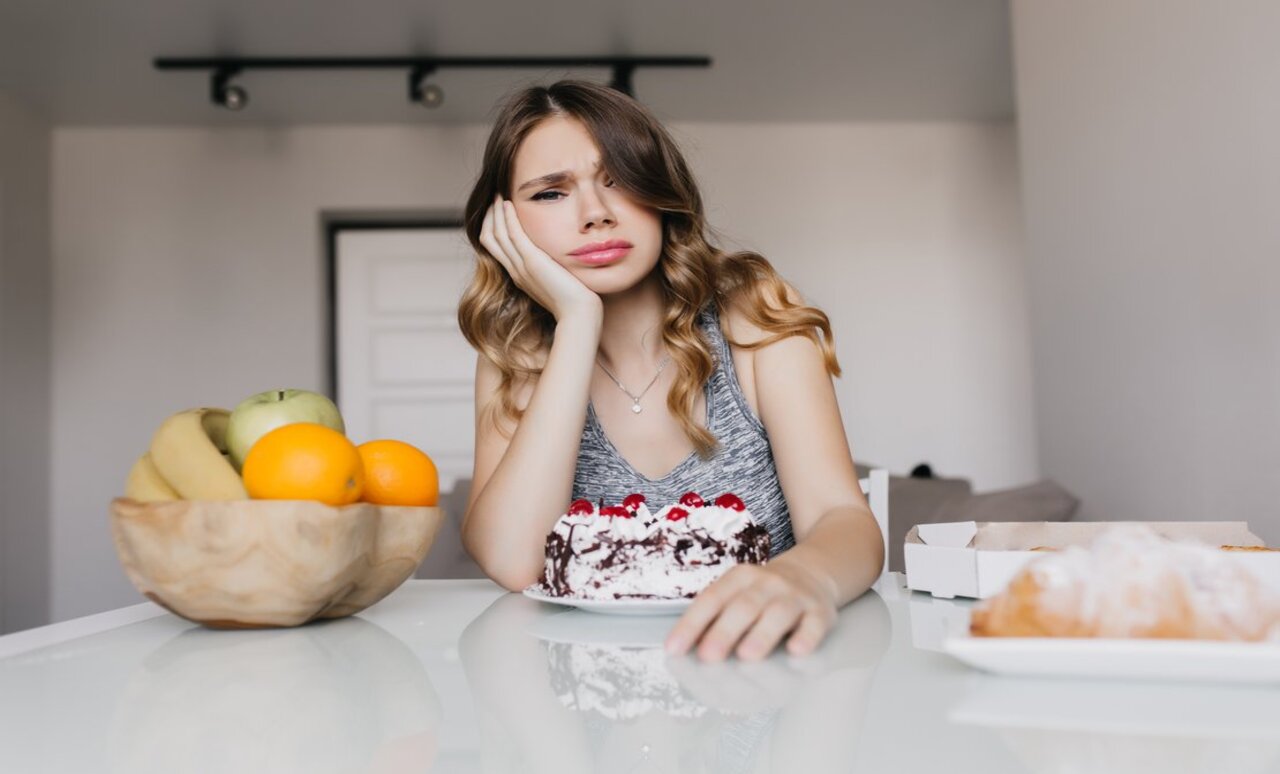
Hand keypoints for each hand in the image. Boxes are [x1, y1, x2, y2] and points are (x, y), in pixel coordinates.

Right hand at [479, 196, 600, 321]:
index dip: (493, 226)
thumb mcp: (557, 280)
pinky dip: (508, 218)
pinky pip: (513, 235)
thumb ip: (551, 267)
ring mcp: (521, 267)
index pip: (495, 247)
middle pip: (490, 239)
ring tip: (499, 195)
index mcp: (520, 275)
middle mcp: (516, 271)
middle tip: (495, 197)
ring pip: (497, 235)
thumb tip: (556, 257)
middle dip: (490, 216)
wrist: (579, 314)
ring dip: (496, 213)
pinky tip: (508, 204)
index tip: (499, 209)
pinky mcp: (532, 262)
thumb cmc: (575, 299)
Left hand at [665, 561, 838, 661]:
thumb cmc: (764, 593)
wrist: (813, 572)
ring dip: (762, 635)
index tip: (674, 649)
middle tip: (708, 656)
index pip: (711, 599)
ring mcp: (795, 597)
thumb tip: (681, 650)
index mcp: (739, 579)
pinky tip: (797, 651)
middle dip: (724, 632)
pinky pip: (814, 624)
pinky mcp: (820, 612)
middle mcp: (767, 584)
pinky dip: (807, 637)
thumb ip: (713, 617)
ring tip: (747, 656)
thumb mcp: (737, 593)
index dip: (691, 624)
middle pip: (744, 606)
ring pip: (778, 614)